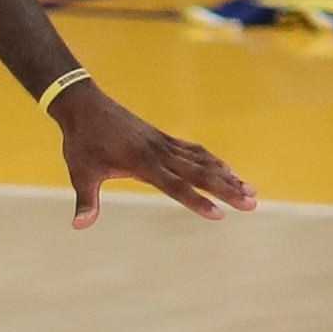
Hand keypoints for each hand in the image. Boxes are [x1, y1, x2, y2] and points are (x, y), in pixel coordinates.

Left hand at [56, 85, 253, 226]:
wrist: (84, 106)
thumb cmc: (81, 142)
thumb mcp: (80, 173)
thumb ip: (86, 200)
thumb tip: (79, 225)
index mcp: (141, 162)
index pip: (175, 186)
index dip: (197, 201)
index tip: (219, 214)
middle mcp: (158, 151)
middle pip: (200, 173)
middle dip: (227, 190)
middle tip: (253, 204)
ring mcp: (164, 143)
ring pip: (203, 160)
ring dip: (228, 176)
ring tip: (251, 190)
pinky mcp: (163, 138)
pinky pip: (195, 151)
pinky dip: (214, 161)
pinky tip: (228, 171)